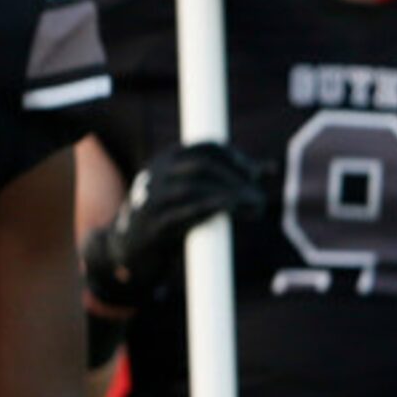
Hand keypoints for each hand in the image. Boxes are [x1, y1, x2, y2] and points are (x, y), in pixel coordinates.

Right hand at [82, 141, 265, 310]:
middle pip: (202, 166)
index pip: (205, 147)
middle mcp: (155, 175)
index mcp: (166, 161)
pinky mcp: (152, 227)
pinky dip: (209, 210)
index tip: (255, 173)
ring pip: (193, 188)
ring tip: (254, 207)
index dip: (233, 157)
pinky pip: (182, 215)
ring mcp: (150, 200)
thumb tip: (269, 168)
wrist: (126, 249)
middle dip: (236, 178)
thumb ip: (229, 179)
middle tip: (258, 196)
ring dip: (229, 196)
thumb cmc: (168, 215)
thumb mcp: (193, 191)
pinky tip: (229, 212)